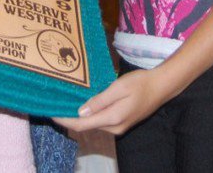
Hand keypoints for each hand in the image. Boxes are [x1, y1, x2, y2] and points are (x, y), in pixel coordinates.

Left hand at [54, 67, 174, 134]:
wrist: (161, 87)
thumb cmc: (140, 83)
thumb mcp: (119, 87)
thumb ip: (100, 100)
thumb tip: (81, 111)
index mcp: (113, 118)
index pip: (81, 124)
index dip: (64, 120)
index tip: (50, 112)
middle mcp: (114, 128)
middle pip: (85, 126)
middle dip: (69, 117)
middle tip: (55, 104)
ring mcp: (118, 127)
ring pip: (93, 124)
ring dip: (78, 116)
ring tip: (65, 102)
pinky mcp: (121, 123)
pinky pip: (100, 121)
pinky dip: (89, 115)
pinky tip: (83, 105)